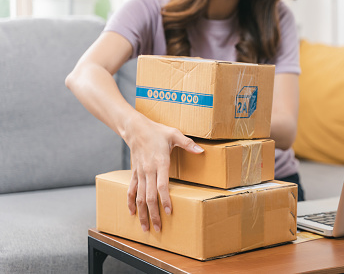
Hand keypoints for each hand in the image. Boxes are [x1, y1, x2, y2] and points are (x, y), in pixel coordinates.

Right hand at [125, 113, 202, 231]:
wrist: (135, 128)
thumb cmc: (157, 131)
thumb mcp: (174, 134)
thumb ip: (188, 143)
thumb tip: (201, 151)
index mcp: (160, 163)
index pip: (162, 186)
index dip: (165, 200)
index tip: (169, 212)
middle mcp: (148, 170)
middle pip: (150, 196)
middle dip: (154, 214)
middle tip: (159, 228)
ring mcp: (140, 173)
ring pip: (139, 197)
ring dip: (142, 213)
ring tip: (146, 227)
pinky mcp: (134, 173)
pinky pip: (131, 190)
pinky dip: (131, 202)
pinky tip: (132, 213)